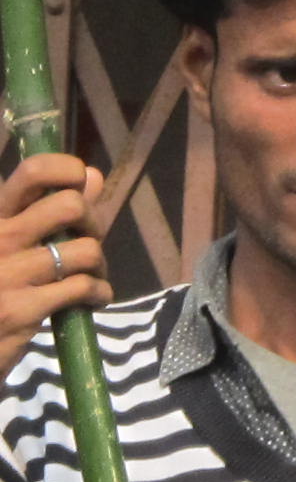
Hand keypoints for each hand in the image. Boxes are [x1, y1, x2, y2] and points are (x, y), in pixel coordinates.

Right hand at [0, 156, 109, 374]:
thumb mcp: (11, 245)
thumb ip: (50, 210)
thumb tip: (93, 175)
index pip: (33, 170)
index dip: (70, 171)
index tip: (82, 189)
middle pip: (71, 205)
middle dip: (93, 222)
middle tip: (87, 241)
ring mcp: (7, 274)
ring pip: (85, 250)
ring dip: (99, 265)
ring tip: (90, 276)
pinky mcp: (21, 310)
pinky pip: (83, 287)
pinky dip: (99, 292)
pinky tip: (92, 299)